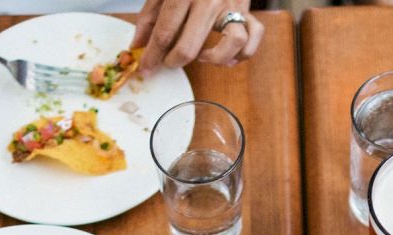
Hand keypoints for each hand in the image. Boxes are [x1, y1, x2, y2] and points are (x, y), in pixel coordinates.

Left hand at [132, 0, 264, 71]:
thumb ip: (149, 18)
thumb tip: (138, 46)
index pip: (164, 32)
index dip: (152, 55)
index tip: (145, 69)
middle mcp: (209, 1)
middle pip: (190, 46)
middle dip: (174, 61)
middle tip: (169, 61)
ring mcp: (231, 6)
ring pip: (232, 43)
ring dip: (215, 59)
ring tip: (202, 56)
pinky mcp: (246, 10)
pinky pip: (253, 37)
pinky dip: (243, 52)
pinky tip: (228, 56)